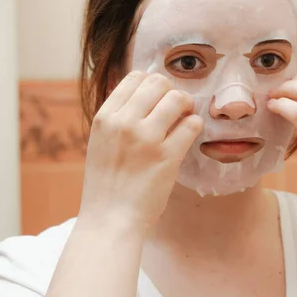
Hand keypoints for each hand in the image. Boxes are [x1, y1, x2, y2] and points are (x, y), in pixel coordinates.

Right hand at [79, 71, 202, 231]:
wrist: (110, 219)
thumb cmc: (107, 183)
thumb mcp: (101, 141)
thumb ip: (118, 117)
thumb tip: (143, 90)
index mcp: (105, 117)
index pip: (135, 77)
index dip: (153, 84)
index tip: (159, 98)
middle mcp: (124, 123)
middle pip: (159, 83)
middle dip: (172, 92)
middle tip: (177, 108)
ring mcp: (146, 139)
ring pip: (178, 99)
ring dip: (187, 106)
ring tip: (185, 119)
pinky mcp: (167, 156)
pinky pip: (192, 125)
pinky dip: (195, 126)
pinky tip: (190, 134)